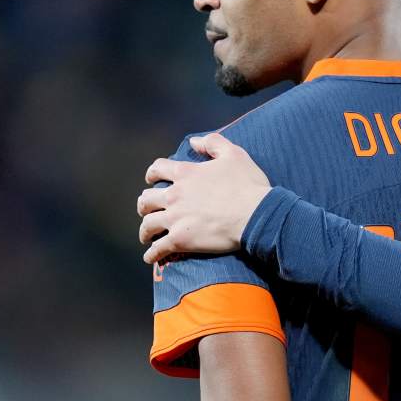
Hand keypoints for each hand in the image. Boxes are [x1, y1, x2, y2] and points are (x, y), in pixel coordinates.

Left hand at [136, 133, 272, 263]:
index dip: (152, 174)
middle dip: (145, 205)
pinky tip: (150, 258)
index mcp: (185, 174)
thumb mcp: (234, 154)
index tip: (151, 180)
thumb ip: (212, 143)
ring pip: (148, 225)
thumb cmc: (248, 185)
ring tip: (147, 236)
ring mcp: (175, 219)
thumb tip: (194, 141)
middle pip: (146, 199)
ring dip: (145, 230)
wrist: (256, 214)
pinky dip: (152, 254)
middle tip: (148, 210)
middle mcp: (174, 195)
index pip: (157, 169)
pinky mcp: (180, 240)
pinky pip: (158, 249)